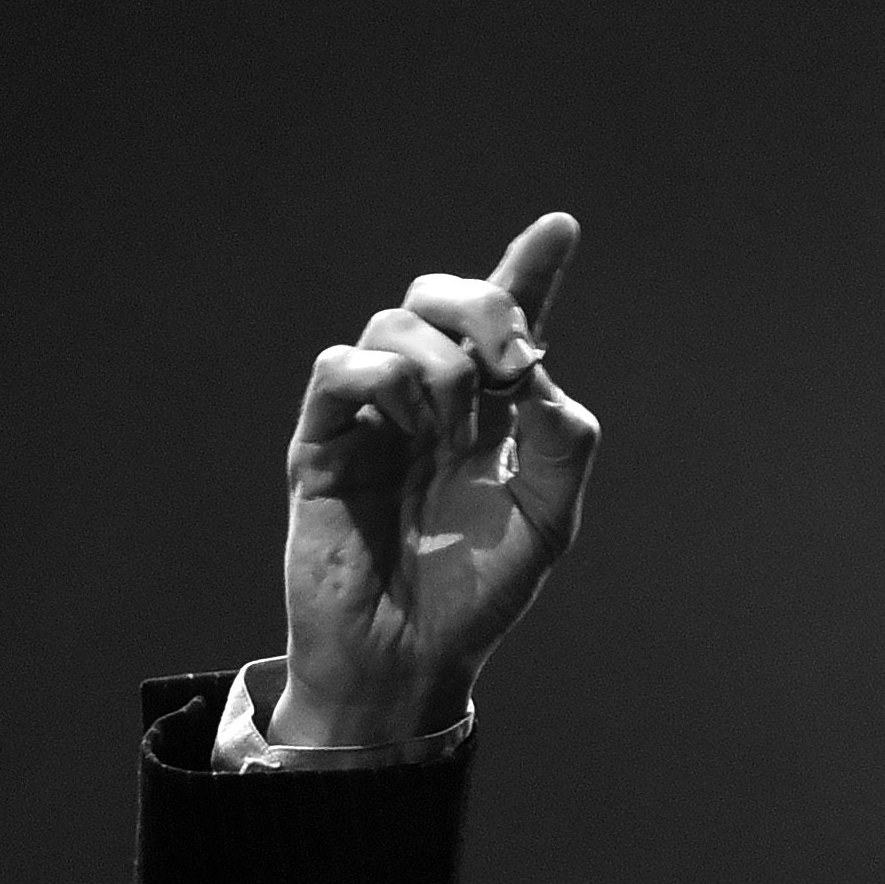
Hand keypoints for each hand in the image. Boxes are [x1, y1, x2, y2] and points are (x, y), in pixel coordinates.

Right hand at [277, 212, 600, 746]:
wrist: (412, 656)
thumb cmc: (476, 593)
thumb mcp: (547, 521)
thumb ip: (562, 445)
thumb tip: (545, 378)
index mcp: (489, 413)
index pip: (509, 322)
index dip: (530, 268)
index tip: (561, 227)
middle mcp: (428, 400)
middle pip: (443, 297)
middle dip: (487, 307)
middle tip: (513, 364)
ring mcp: (373, 414)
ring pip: (396, 326)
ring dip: (441, 367)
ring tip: (451, 435)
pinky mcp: (322, 439)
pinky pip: (340, 367)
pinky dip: (382, 380)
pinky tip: (407, 427)